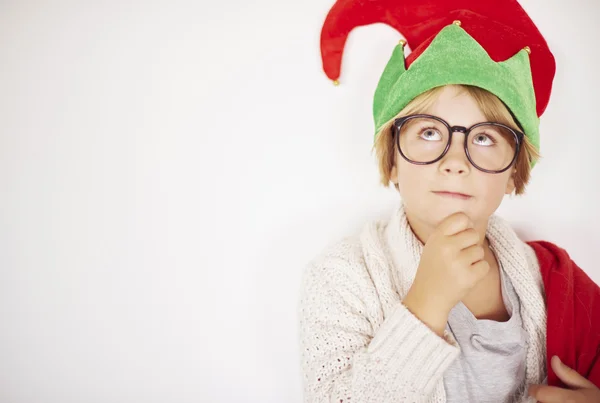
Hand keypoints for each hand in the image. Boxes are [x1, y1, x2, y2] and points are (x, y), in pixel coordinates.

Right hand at [402, 212, 488, 335]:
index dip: (465, 226)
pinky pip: (484, 266)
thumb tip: (471, 221)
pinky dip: (478, 272)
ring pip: (480, 251)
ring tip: (459, 268)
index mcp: (437, 237)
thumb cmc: (434, 268)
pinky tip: (464, 276)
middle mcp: (447, 247)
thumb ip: (449, 232)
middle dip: (470, 245)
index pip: (462, 218)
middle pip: (474, 234)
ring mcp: (458, 262)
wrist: (428, 297)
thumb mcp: (434, 245)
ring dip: (473, 260)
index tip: (459, 236)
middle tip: (458, 256)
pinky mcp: (469, 277)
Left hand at [528, 355, 599, 401]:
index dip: (535, 389)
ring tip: (551, 401)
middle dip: (539, 399)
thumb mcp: (587, 387)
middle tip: (546, 397)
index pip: (539, 393)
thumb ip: (568, 374)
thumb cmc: (597, 402)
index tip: (535, 388)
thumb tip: (553, 358)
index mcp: (567, 400)